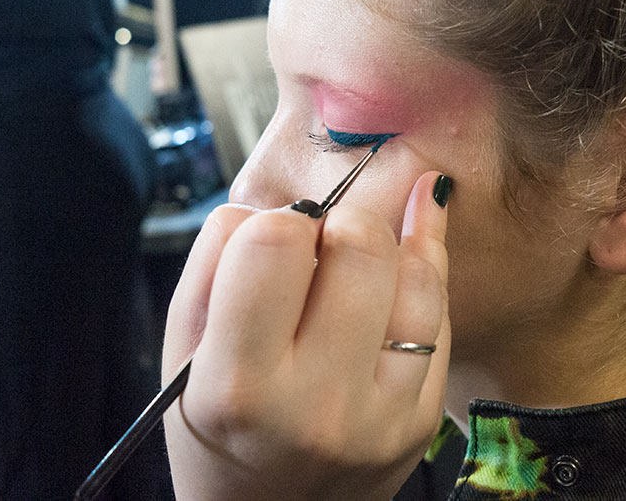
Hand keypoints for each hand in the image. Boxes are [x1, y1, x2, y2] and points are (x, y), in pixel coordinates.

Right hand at [162, 171, 450, 500]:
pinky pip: (442, 313)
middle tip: (320, 246)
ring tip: (355, 255)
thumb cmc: (216, 425)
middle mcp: (316, 405)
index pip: (275, 243)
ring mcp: (381, 417)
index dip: (276, 222)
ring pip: (415, 272)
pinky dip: (422, 268)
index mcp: (238, 385)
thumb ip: (218, 258)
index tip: (275, 239)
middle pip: (360, 244)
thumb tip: (288, 200)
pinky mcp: (423, 420)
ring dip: (385, 243)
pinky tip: (412, 239)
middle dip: (338, 221)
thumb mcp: (183, 347)